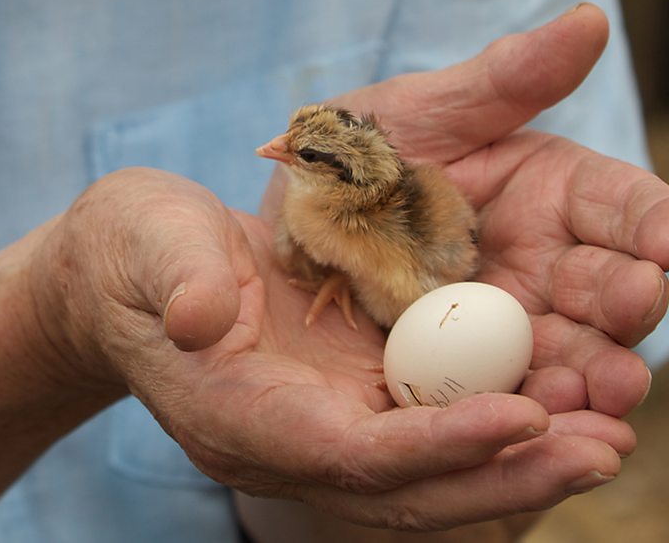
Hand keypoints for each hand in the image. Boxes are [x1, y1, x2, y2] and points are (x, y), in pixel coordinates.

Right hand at [32, 3, 666, 532]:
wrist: (127, 275)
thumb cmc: (136, 251)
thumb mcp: (149, 243)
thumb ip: (176, 278)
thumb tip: (200, 314)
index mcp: (234, 411)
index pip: (345, 453)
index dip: (435, 445)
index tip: (524, 419)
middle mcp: (282, 437)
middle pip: (401, 488)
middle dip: (501, 476)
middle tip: (601, 449)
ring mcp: (312, 423)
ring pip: (422, 472)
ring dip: (513, 463)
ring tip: (603, 437)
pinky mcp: (336, 398)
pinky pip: (422, 429)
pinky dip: (487, 426)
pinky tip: (550, 400)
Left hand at [324, 2, 666, 417]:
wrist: (282, 227)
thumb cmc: (355, 156)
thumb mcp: (416, 114)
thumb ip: (501, 83)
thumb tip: (590, 21)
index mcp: (549, 192)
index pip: (622, 208)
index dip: (653, 226)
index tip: (667, 247)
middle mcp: (542, 261)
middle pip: (608, 290)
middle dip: (626, 309)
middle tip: (630, 322)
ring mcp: (503, 322)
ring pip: (567, 353)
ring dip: (591, 377)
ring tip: (602, 398)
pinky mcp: (460, 369)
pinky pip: (501, 394)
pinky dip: (523, 412)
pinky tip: (533, 427)